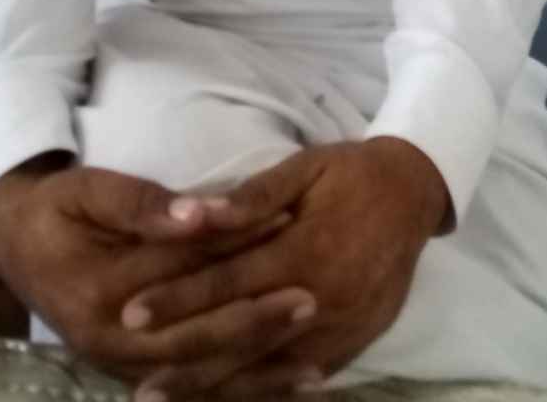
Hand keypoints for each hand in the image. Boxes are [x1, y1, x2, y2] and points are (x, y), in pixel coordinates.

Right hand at [0, 155, 320, 389]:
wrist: (16, 244)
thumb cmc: (59, 208)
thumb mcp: (90, 190)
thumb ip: (142, 204)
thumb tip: (197, 215)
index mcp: (101, 290)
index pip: (182, 268)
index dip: (236, 245)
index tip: (288, 223)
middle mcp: (110, 340)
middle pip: (196, 335)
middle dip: (257, 320)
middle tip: (312, 298)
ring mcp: (119, 366)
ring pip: (199, 375)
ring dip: (257, 372)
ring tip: (314, 364)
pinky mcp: (132, 373)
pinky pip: (192, 389)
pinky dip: (239, 391)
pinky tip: (283, 388)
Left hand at [121, 137, 449, 399]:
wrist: (415, 193)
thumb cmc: (351, 173)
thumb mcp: (304, 167)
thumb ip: (252, 197)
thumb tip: (198, 213)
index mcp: (305, 250)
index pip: (228, 283)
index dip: (177, 300)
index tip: (130, 314)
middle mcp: (322, 299)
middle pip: (242, 338)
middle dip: (186, 360)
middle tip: (137, 384)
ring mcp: (341, 328)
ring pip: (269, 368)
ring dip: (217, 387)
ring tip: (167, 399)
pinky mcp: (356, 343)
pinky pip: (301, 375)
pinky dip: (263, 390)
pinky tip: (230, 398)